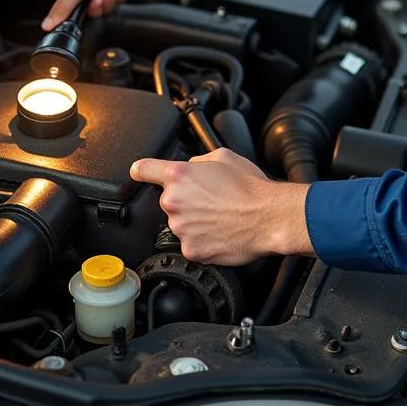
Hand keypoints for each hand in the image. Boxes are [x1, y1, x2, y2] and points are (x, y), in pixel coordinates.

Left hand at [130, 148, 314, 265]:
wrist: (268, 217)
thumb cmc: (250, 187)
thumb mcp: (224, 157)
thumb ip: (199, 161)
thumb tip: (192, 167)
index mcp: (179, 175)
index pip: (144, 169)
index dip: (140, 170)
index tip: (138, 173)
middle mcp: (174, 201)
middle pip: (169, 200)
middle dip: (185, 200)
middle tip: (210, 201)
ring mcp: (181, 228)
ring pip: (180, 224)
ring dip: (194, 221)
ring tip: (219, 217)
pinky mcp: (191, 250)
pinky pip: (191, 244)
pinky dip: (203, 240)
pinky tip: (220, 232)